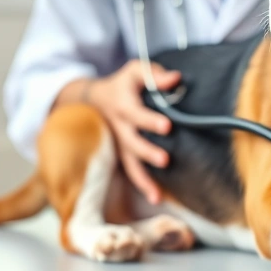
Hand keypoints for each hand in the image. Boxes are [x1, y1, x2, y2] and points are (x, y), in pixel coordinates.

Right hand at [87, 60, 180, 204]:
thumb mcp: (135, 71)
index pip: (136, 114)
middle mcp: (120, 129)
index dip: (150, 120)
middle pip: (132, 143)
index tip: (167, 126)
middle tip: (165, 160)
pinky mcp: (122, 156)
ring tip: (157, 196)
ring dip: (143, 180)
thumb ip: (154, 74)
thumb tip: (176, 78)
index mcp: (123, 105)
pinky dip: (143, 187)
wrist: (94, 100)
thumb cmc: (122, 84)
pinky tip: (156, 199)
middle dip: (148, 152)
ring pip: (129, 165)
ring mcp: (120, 145)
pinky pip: (131, 173)